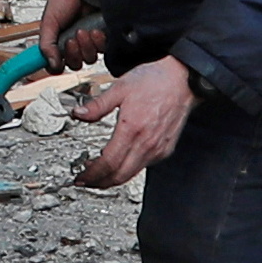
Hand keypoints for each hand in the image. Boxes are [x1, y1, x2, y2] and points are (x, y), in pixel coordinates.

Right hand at [33, 0, 103, 67]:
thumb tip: (51, 64)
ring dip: (86, 47)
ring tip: (82, 31)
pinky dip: (98, 42)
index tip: (56, 62)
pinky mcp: (105, 36)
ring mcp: (90, 40)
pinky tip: (94, 31)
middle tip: (70, 40)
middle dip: (73, 54)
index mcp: (59, 41)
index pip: (57, 63)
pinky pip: (104, 50)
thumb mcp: (49, 21)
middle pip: (75, 64)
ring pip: (89, 58)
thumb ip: (46, 44)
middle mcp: (75, 43)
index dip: (57, 64)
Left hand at [68, 55, 193, 189]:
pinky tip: (119, 162)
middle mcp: (147, 143)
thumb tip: (78, 114)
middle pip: (120, 176)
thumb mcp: (120, 88)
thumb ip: (97, 105)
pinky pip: (144, 165)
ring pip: (132, 174)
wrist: (183, 79)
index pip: (108, 163)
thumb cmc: (154, 80)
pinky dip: (128, 169)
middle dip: (100, 183)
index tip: (80, 178)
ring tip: (98, 174)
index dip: (92, 174)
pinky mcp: (166, 149)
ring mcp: (158, 148)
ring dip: (113, 178)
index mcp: (132, 128)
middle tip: (86, 181)